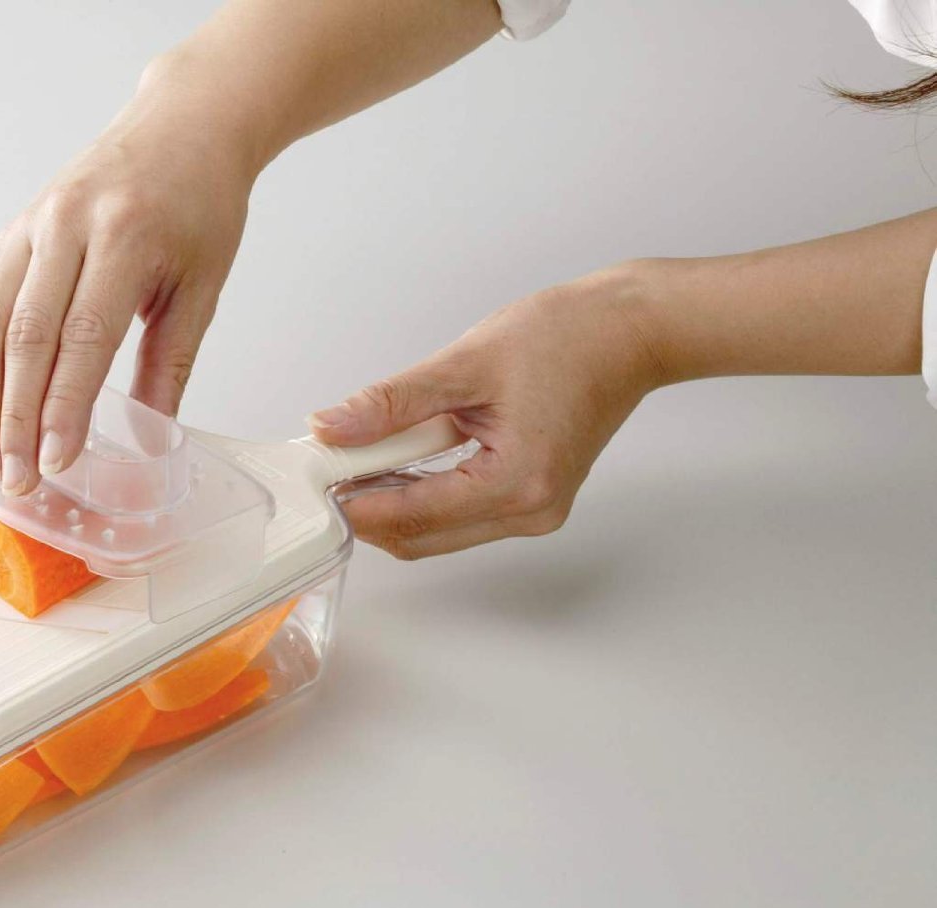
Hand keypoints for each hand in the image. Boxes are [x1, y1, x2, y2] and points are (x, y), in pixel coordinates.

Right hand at [0, 80, 258, 495]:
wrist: (182, 126)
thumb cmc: (201, 204)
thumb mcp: (203, 285)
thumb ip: (170, 363)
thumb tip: (148, 439)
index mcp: (125, 235)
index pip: (83, 336)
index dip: (63, 406)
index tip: (56, 462)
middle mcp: (68, 223)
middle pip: (26, 335)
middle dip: (15, 417)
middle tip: (15, 478)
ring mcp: (34, 223)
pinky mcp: (15, 231)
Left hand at [308, 266, 666, 558]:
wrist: (630, 331)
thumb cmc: (567, 338)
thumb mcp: (464, 364)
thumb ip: (392, 403)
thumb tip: (332, 428)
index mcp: (517, 483)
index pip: (411, 516)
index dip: (354, 501)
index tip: (316, 478)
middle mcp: (530, 512)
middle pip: (420, 538)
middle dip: (369, 508)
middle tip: (330, 465)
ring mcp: (534, 512)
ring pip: (438, 531)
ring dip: (395, 501)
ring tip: (363, 453)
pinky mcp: (532, 500)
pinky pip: (461, 513)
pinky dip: (424, 492)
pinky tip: (401, 457)